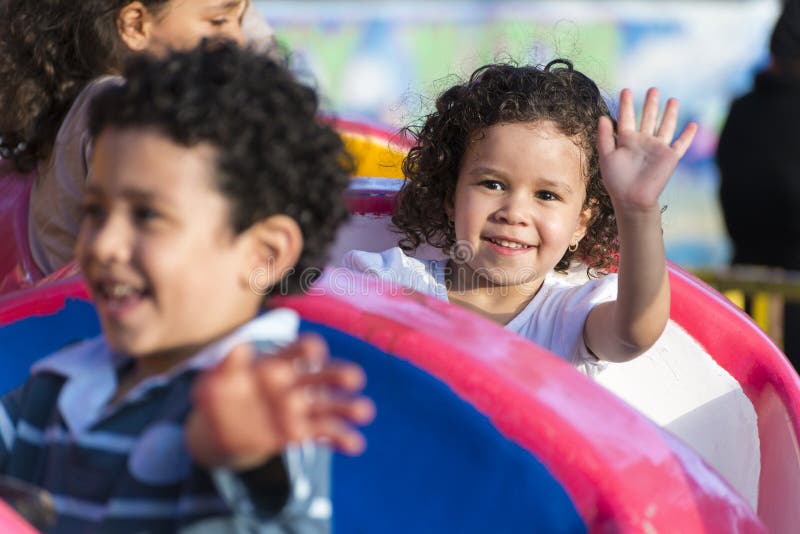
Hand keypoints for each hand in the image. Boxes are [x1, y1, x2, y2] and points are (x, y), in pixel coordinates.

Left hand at [185, 335, 374, 470]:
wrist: (219, 431)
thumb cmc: (217, 397)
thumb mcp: (215, 380)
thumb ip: (227, 364)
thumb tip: (241, 345)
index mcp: (276, 364)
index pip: (299, 350)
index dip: (308, 349)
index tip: (316, 354)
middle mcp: (293, 384)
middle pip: (322, 375)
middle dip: (339, 374)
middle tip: (354, 379)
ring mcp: (299, 409)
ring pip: (329, 405)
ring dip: (348, 407)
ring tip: (364, 411)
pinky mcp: (299, 433)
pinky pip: (324, 434)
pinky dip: (341, 438)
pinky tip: (354, 445)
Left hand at [597, 87, 696, 212]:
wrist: (632, 199)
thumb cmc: (616, 180)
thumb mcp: (606, 156)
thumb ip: (604, 137)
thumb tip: (603, 117)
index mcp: (626, 140)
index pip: (627, 117)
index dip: (626, 104)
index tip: (625, 90)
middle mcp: (643, 141)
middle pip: (648, 117)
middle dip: (651, 103)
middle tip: (653, 89)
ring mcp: (657, 148)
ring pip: (665, 126)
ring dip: (670, 113)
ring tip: (673, 99)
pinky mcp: (670, 157)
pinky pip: (681, 144)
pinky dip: (688, 135)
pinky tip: (693, 124)